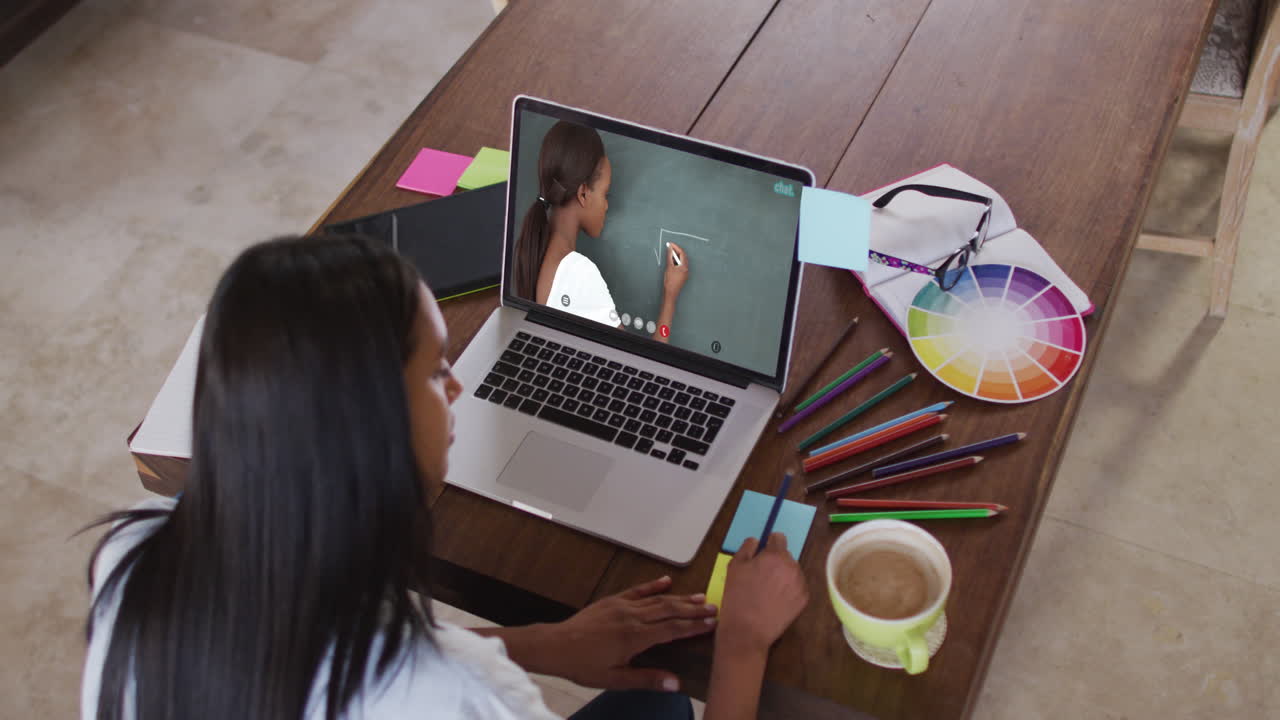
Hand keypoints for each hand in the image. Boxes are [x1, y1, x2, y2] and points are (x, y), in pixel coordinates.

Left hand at [542, 576, 716, 690]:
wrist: (555, 646)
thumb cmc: (583, 665)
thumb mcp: (615, 679)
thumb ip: (646, 679)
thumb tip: (675, 684)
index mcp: (635, 637)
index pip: (672, 629)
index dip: (694, 626)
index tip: (712, 623)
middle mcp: (632, 617)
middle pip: (670, 610)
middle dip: (693, 609)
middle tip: (714, 608)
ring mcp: (622, 606)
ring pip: (657, 599)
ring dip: (680, 597)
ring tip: (700, 596)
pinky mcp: (612, 600)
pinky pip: (637, 590)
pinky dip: (653, 585)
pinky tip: (666, 581)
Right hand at [662, 241, 689, 299]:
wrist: (670, 293)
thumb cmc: (670, 282)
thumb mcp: (669, 267)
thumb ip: (669, 257)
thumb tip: (670, 249)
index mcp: (684, 266)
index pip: (681, 253)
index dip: (676, 247)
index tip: (670, 244)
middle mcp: (687, 269)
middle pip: (683, 257)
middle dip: (676, 251)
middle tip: (670, 247)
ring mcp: (685, 272)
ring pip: (682, 261)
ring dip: (676, 256)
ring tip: (669, 253)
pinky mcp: (683, 275)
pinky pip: (681, 265)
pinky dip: (676, 261)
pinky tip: (671, 261)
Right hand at [716, 534, 808, 654]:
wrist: (747, 630)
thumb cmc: (738, 597)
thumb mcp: (734, 566)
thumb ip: (746, 548)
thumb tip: (756, 541)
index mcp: (775, 556)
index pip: (779, 538)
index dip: (769, 543)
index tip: (763, 553)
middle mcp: (792, 567)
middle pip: (786, 556)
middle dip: (775, 561)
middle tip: (761, 576)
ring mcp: (800, 584)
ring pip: (792, 571)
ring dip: (783, 575)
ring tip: (768, 590)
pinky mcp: (803, 600)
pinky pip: (797, 587)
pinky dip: (789, 590)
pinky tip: (775, 600)